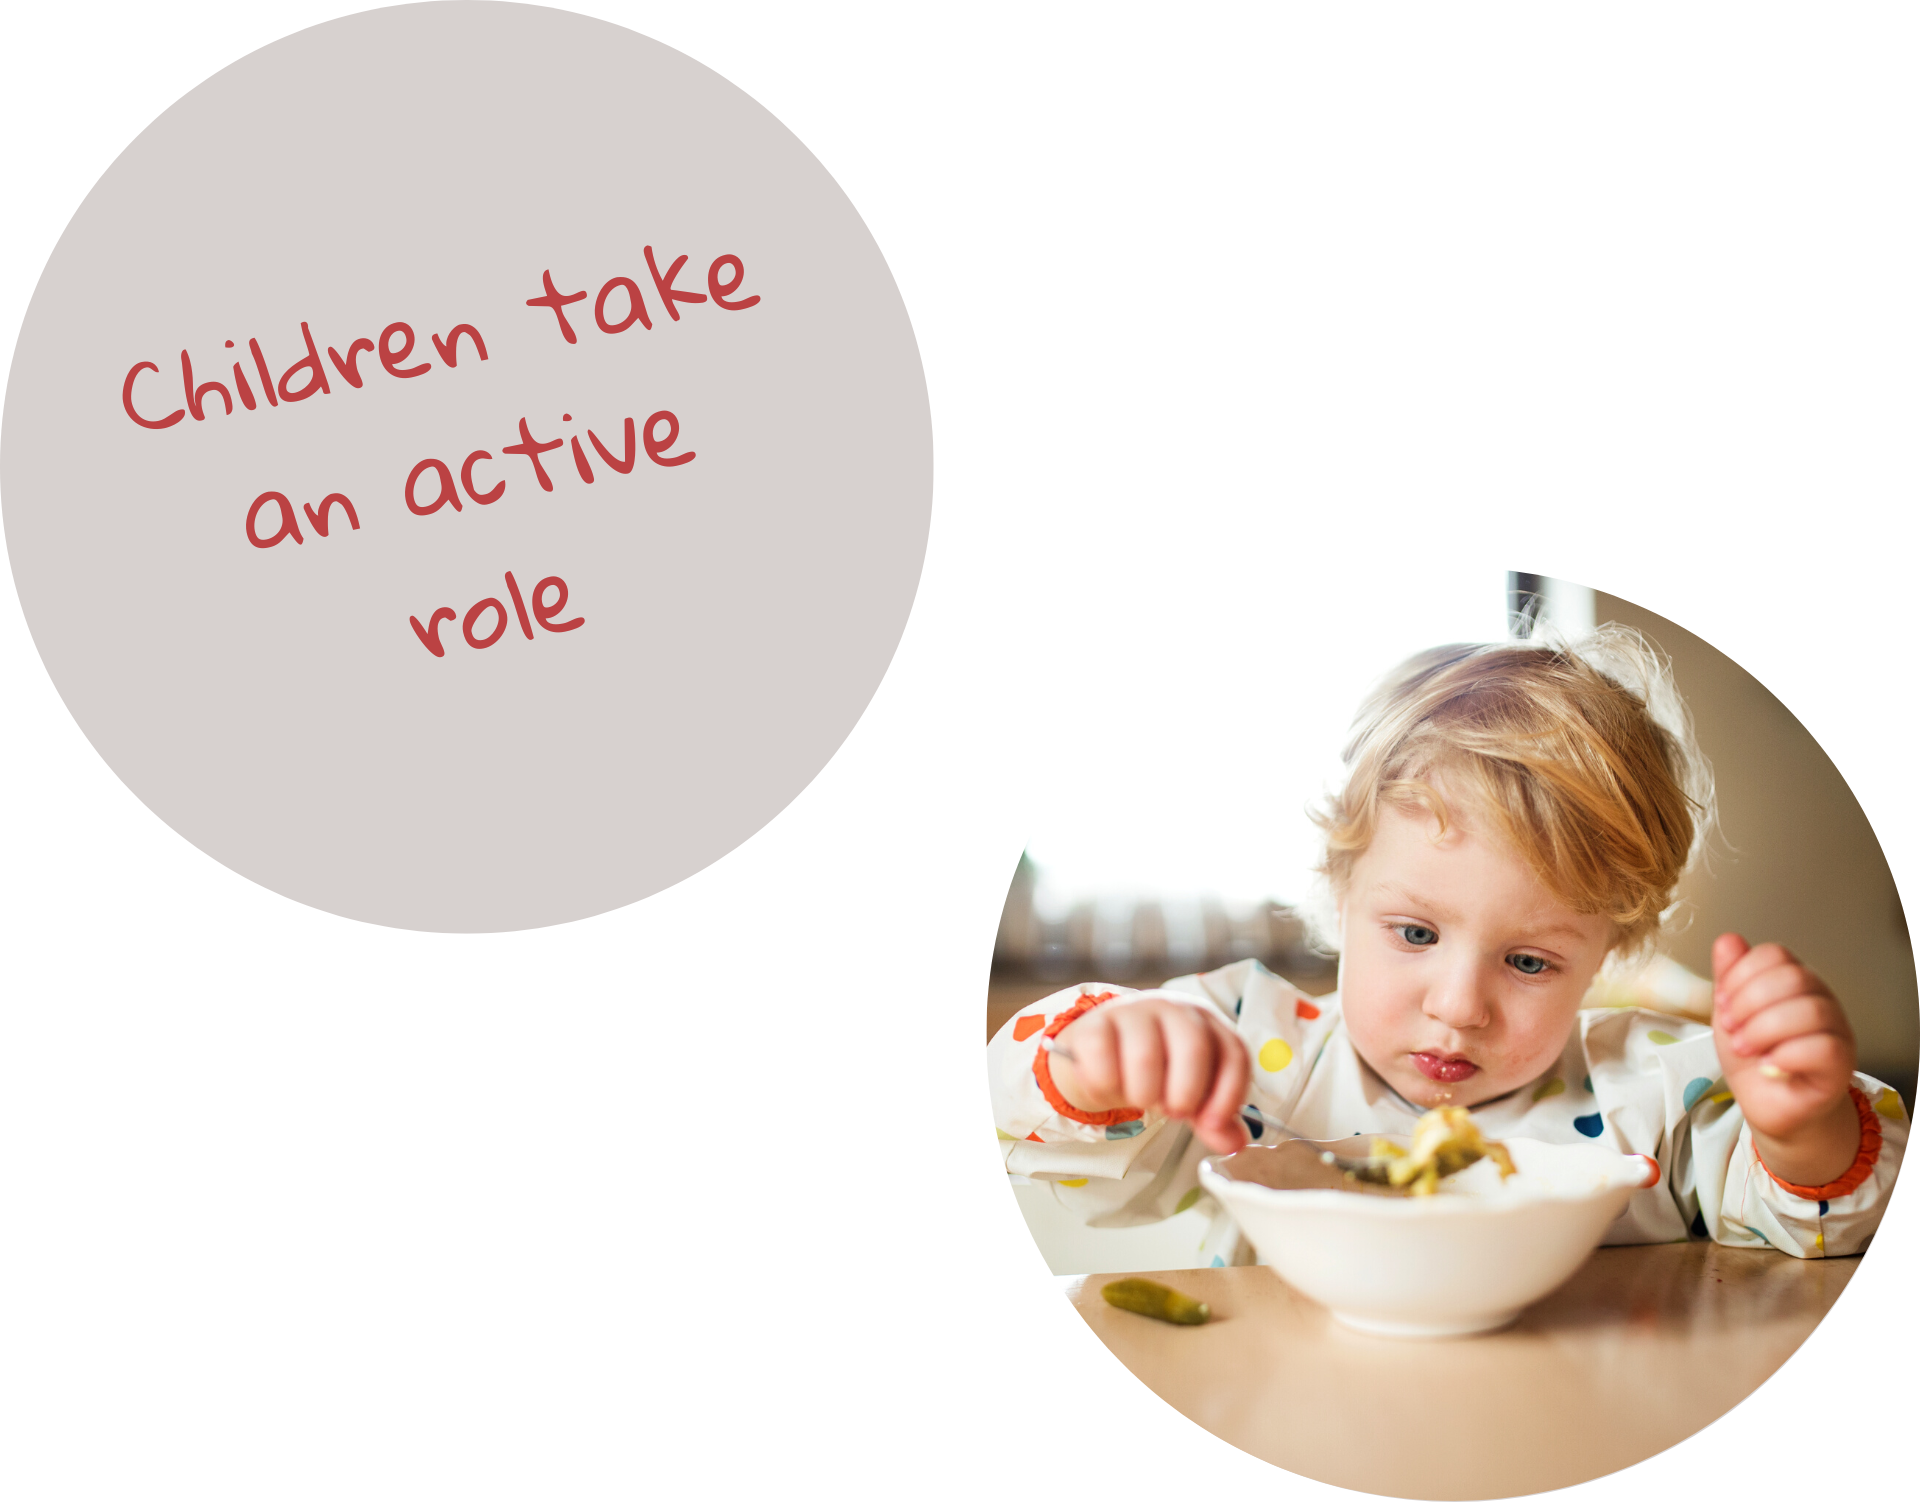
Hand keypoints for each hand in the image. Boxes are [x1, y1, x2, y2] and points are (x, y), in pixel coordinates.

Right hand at [1048, 996, 1250, 1155]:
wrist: (1102, 1050)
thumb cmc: (1156, 1069)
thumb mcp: (1189, 1092)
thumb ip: (1213, 1119)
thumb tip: (1234, 1143)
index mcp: (1205, 1023)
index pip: (1233, 1053)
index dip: (1228, 1095)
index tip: (1212, 1124)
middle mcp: (1173, 1009)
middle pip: (1193, 1047)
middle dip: (1185, 1093)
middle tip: (1172, 1113)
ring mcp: (1133, 1012)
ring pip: (1145, 1057)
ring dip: (1143, 1094)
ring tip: (1140, 1097)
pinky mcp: (1095, 1023)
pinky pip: (1102, 1058)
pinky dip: (1105, 1086)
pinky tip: (1108, 1087)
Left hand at [1713, 934, 1859, 1184]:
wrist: (1768, 1106)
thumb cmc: (1753, 1058)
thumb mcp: (1730, 1013)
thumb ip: (1729, 977)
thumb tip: (1728, 940)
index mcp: (1792, 982)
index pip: (1774, 954)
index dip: (1741, 975)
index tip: (1723, 1003)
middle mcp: (1820, 1000)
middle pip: (1792, 977)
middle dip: (1749, 1003)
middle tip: (1732, 1029)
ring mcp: (1836, 1031)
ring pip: (1811, 1011)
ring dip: (1764, 1030)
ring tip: (1745, 1049)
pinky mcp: (1842, 1065)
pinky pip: (1824, 1048)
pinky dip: (1787, 1055)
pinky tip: (1769, 1066)